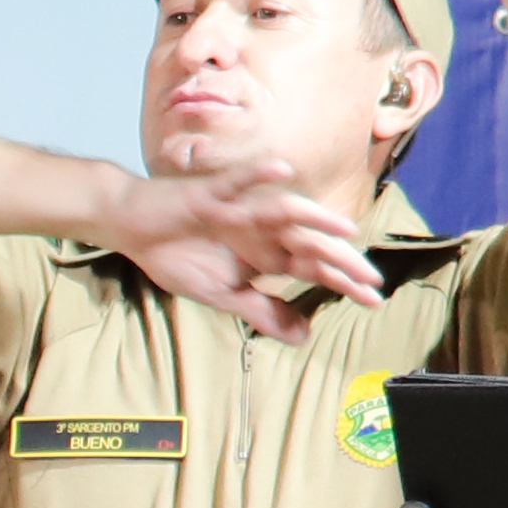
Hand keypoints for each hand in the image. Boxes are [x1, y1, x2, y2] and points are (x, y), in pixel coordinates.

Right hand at [100, 163, 387, 338]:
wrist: (133, 227)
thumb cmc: (176, 256)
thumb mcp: (222, 295)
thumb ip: (262, 311)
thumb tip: (303, 336)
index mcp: (266, 255)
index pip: (314, 268)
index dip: (343, 282)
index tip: (374, 299)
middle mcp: (262, 230)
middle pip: (308, 242)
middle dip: (340, 259)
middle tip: (372, 277)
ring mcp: (240, 210)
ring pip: (284, 212)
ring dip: (315, 218)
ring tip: (344, 229)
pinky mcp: (211, 194)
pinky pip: (239, 182)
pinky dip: (259, 176)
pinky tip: (284, 170)